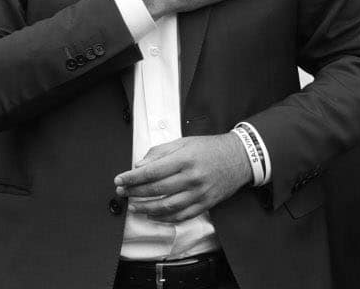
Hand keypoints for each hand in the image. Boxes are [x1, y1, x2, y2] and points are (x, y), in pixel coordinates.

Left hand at [114, 134, 252, 222]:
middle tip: (122, 192)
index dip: (132, 178)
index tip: (120, 180)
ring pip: (166, 207)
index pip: (151, 171)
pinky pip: (181, 216)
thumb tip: (139, 166)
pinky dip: (165, 218)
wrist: (239, 158)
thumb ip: (160, 152)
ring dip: (146, 209)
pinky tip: (154, 216)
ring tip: (134, 207)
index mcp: (185, 158)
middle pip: (156, 190)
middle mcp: (192, 177)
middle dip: (134, 192)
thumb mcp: (184, 142)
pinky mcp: (205, 203)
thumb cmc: (210, 148)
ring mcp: (199, 193)